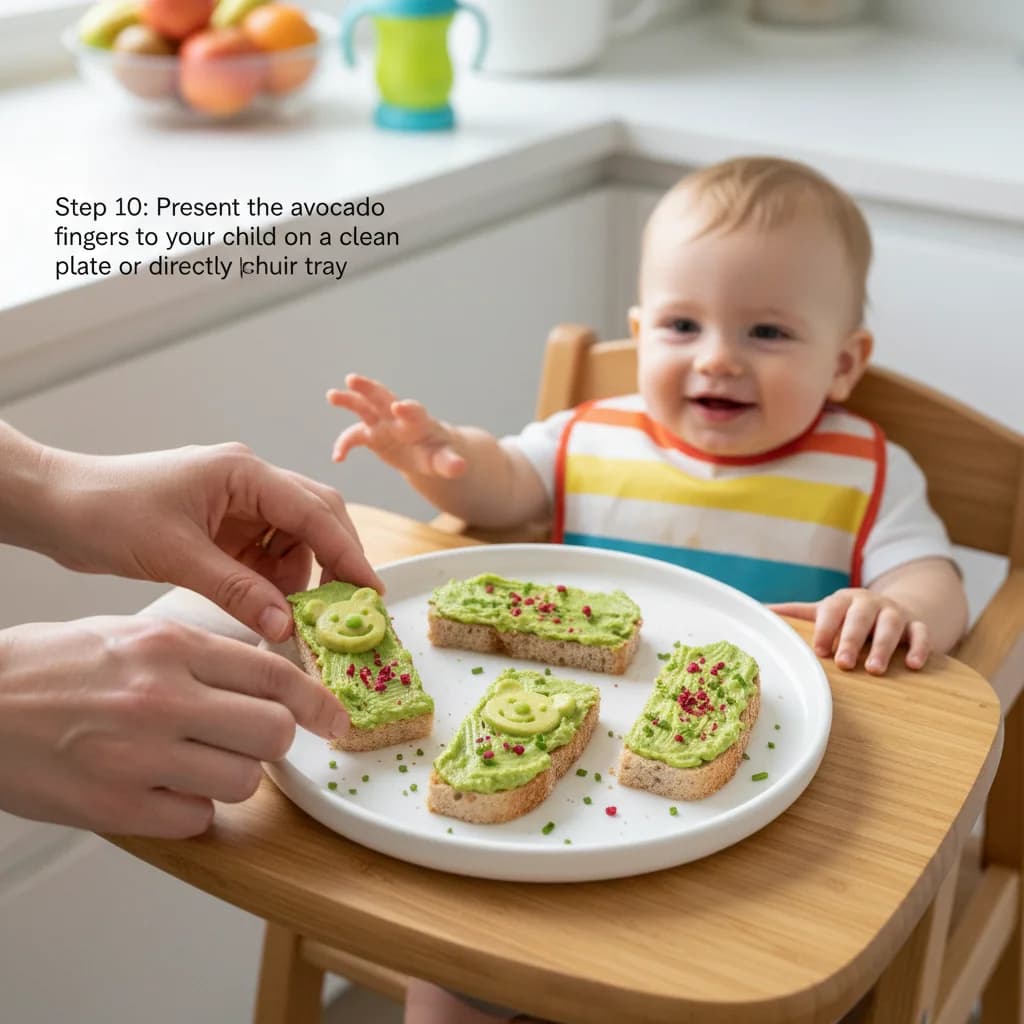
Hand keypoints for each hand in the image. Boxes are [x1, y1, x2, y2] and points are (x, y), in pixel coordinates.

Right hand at [0, 617, 350, 837]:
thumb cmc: (50, 666)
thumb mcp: (132, 634)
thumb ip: (200, 654)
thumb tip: (262, 675)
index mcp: (170, 647)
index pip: (275, 674)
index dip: (318, 700)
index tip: (334, 718)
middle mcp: (162, 698)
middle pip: (274, 731)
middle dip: (277, 740)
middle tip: (257, 740)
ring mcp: (138, 756)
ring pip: (244, 781)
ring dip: (235, 778)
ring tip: (200, 765)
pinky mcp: (114, 808)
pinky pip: (196, 821)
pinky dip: (192, 811)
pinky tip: (163, 790)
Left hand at [38, 442, 380, 642]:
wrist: (57, 506)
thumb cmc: (106, 513)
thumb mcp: (176, 556)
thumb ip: (237, 590)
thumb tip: (286, 626)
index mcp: (244, 472)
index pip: (314, 511)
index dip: (347, 553)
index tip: (370, 591)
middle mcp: (250, 481)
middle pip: (316, 517)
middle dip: (332, 562)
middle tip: (341, 608)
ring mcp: (239, 502)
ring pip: (294, 538)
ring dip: (298, 576)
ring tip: (286, 612)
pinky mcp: (226, 525)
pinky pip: (267, 552)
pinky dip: (272, 580)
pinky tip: (262, 603)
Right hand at [327, 374, 465, 478]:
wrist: (428, 452)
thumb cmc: (439, 454)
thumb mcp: (446, 460)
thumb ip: (451, 463)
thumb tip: (461, 467)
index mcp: (419, 421)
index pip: (413, 411)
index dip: (407, 409)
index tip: (399, 407)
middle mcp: (398, 417)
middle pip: (383, 397)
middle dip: (369, 388)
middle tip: (353, 379)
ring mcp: (383, 423)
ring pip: (364, 407)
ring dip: (348, 400)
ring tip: (331, 395)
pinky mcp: (371, 434)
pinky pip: (354, 437)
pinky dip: (344, 445)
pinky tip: (338, 458)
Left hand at [771, 588, 929, 673]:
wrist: (893, 605)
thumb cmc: (849, 615)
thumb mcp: (825, 610)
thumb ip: (796, 613)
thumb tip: (760, 611)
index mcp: (843, 599)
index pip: (832, 610)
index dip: (826, 629)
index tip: (819, 650)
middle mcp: (869, 603)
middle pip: (860, 617)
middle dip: (852, 639)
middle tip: (844, 664)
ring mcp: (894, 612)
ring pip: (891, 625)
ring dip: (883, 646)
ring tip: (874, 670)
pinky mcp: (917, 624)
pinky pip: (921, 633)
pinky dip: (920, 647)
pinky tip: (914, 665)